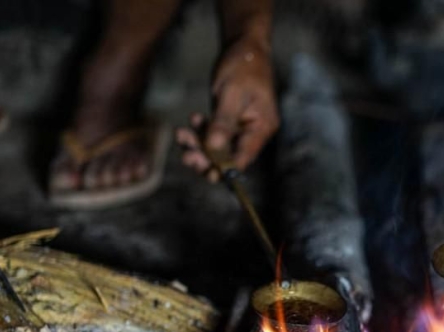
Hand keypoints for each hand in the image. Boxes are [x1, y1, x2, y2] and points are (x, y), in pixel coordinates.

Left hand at [176, 40, 278, 180]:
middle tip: (186, 156)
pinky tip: (192, 120)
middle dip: (207, 158)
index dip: (225, 168)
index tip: (205, 171)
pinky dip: (201, 130)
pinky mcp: (230, 120)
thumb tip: (214, 147)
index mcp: (262, 128)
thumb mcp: (232, 93)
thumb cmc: (244, 67)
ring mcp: (241, 126)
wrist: (245, 46)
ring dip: (199, 144)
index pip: (244, 157)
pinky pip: (214, 133)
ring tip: (181, 135)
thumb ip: (224, 121)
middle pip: (229, 156)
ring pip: (218, 146)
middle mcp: (253, 132)